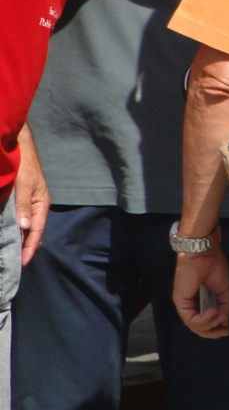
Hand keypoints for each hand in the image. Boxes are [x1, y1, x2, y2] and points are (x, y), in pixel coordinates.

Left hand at [14, 128, 49, 265]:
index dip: (29, 249)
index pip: (36, 233)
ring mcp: (28, 205)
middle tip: (14, 264)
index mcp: (41, 206)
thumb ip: (24, 206)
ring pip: (24, 227)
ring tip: (10, 254)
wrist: (19, 145)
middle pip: (32, 233)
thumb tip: (25, 228)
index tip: (22, 263)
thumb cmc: (25, 165)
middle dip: (25, 249)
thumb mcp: (25, 185)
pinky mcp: (19, 201)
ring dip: (18, 240)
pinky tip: (7, 235)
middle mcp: (35, 208)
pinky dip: (14, 230)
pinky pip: (18, 219)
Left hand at [172, 248, 228, 337]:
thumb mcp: (225, 291)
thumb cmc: (214, 267)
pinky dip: (204, 320)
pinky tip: (213, 312)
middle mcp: (190, 305)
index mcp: (200, 302)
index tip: (228, 329)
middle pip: (198, 328)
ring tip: (220, 316)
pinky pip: (191, 320)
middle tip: (225, 331)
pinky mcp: (181, 302)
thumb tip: (225, 322)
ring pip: (194, 326)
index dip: (216, 329)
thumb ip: (225, 307)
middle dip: (213, 333)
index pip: (204, 323)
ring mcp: (184, 304)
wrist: (205, 254)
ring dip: (210, 325)